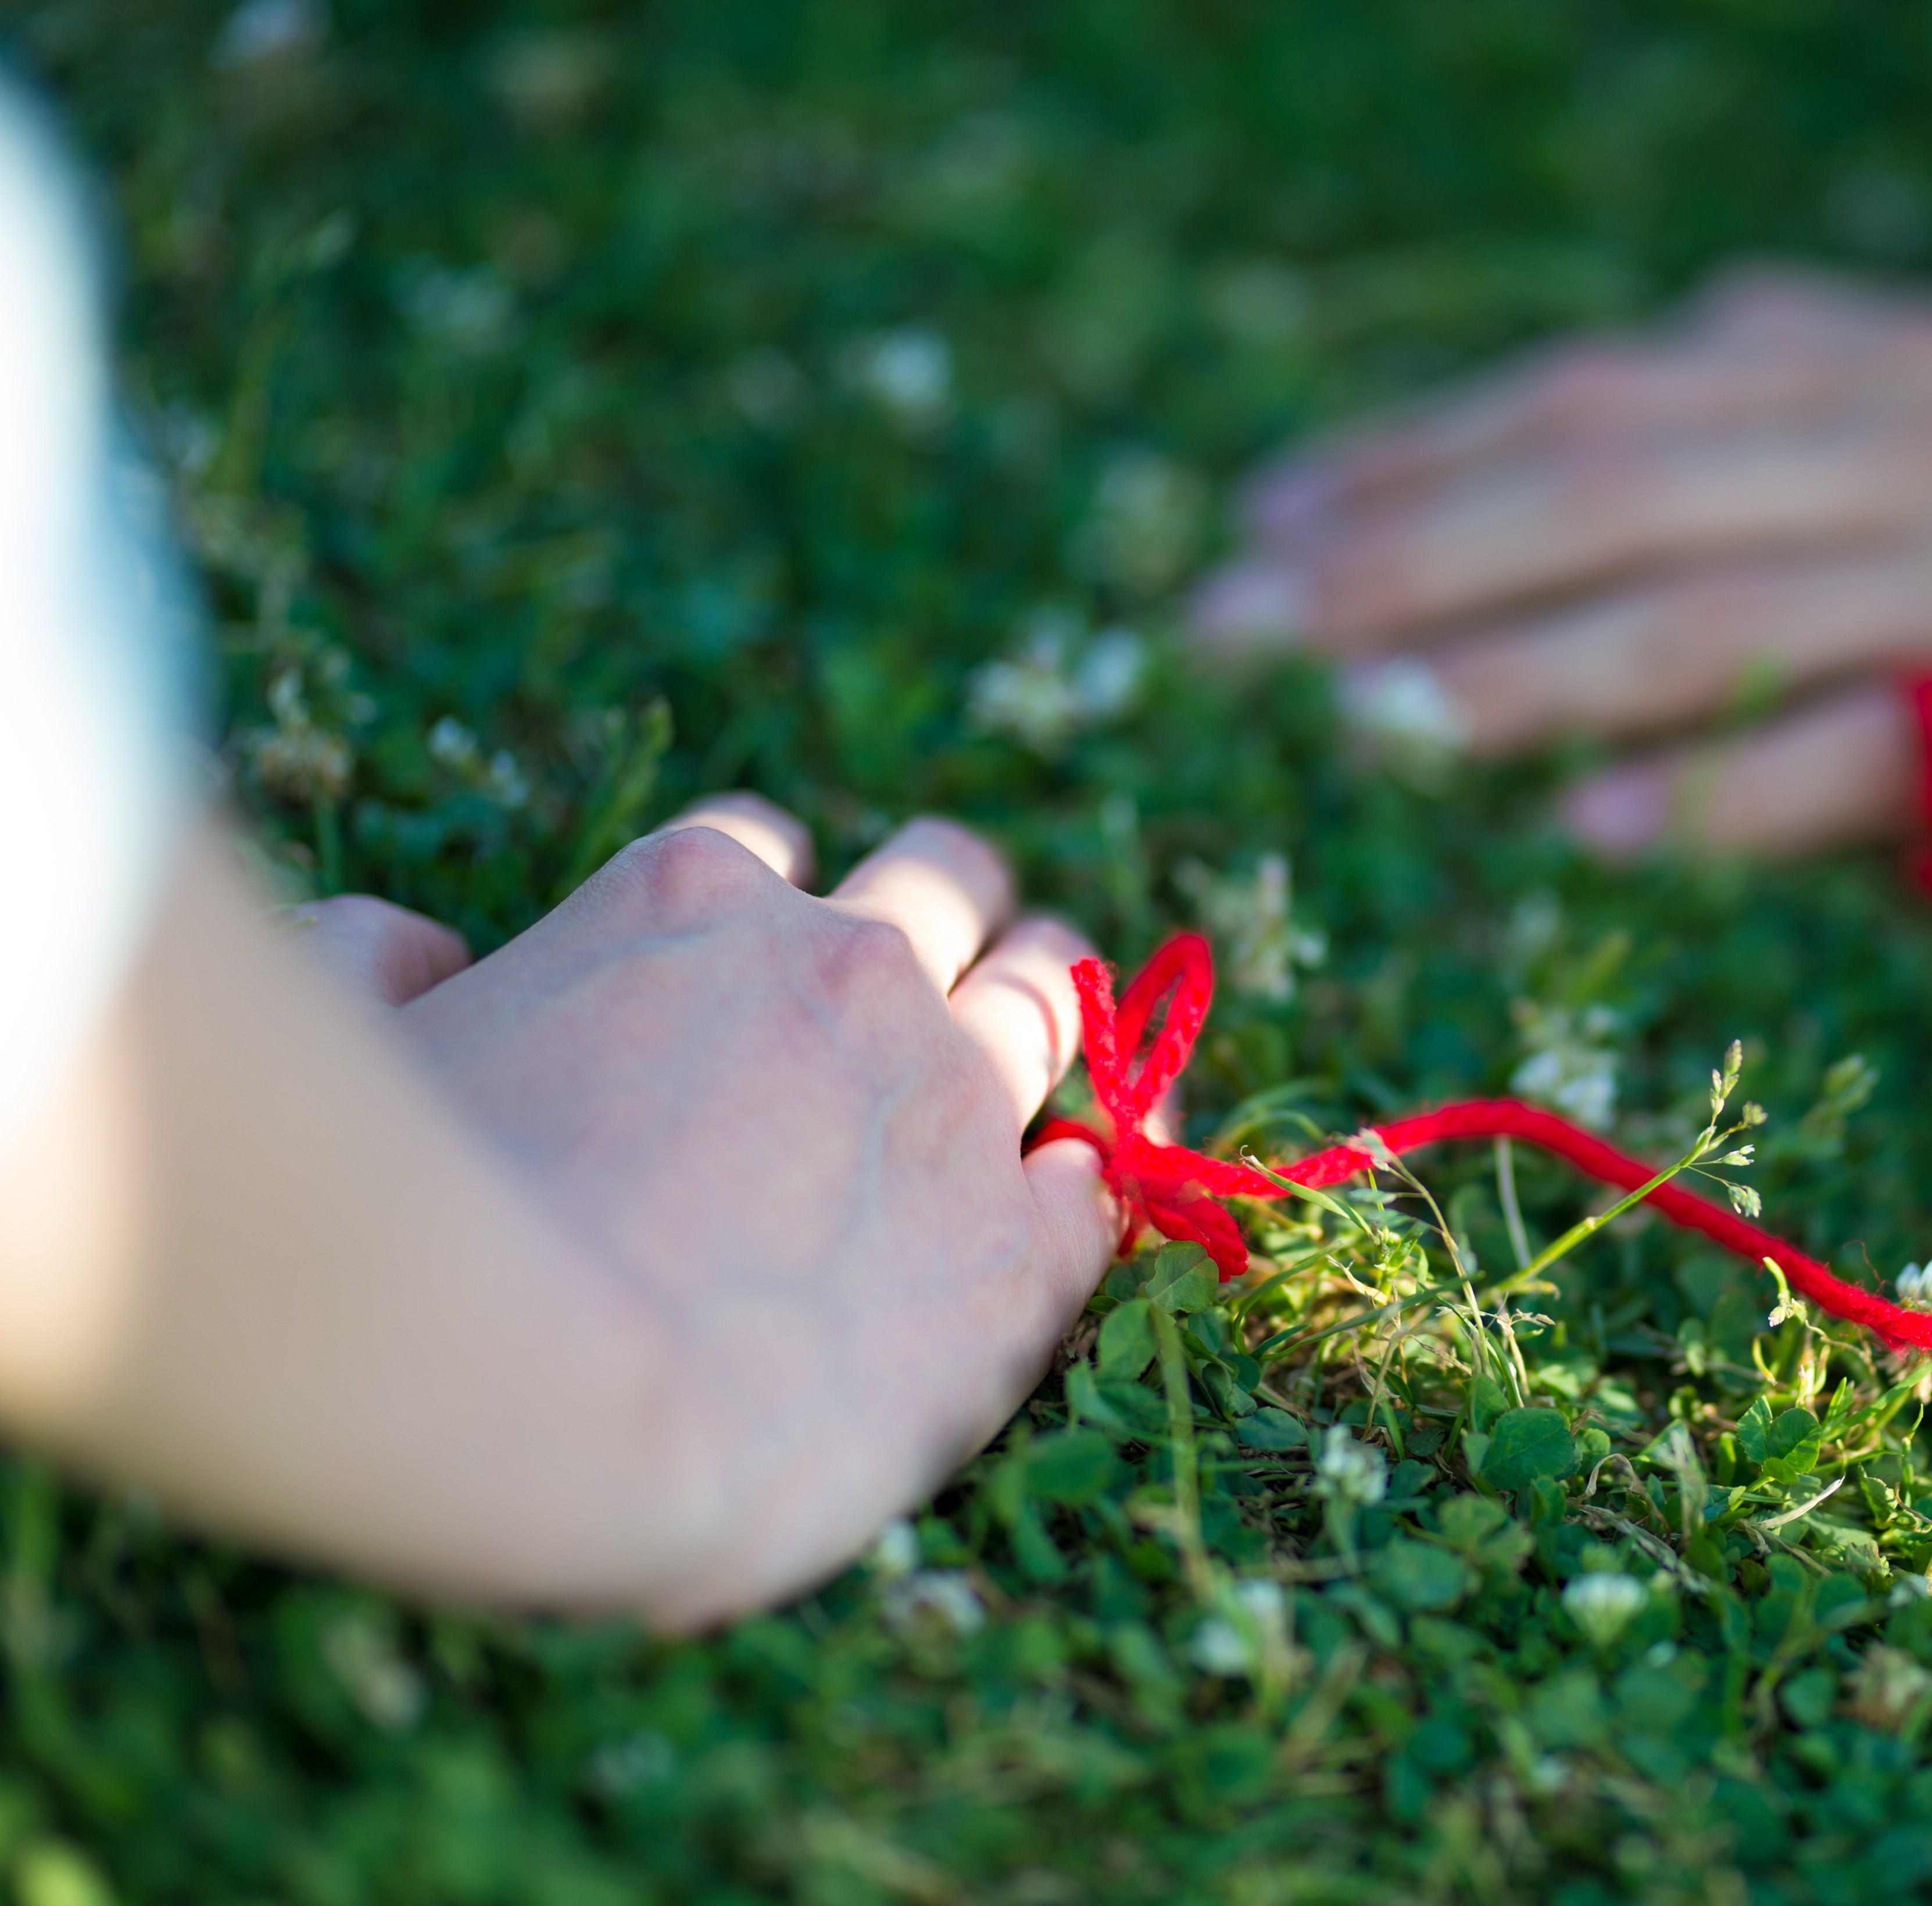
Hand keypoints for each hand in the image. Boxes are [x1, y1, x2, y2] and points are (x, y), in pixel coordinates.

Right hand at [371, 795, 1111, 1623]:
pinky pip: (1105, 1178)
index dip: (774, 892)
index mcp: (691, 902)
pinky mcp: (1018, 1248)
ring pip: (1054, 993)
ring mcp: (950, 1100)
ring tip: (1057, 1016)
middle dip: (953, 904)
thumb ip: (379, 963)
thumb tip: (410, 939)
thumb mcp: (359, 1046)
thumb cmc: (413, 1229)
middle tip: (966, 944)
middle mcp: (847, 968)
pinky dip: (1101, 1165)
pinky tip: (1087, 1184)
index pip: (764, 847)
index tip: (775, 937)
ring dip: (1054, 993)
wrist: (541, 1398)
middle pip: (948, 883)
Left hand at [1197, 269, 1931, 849]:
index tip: (1253, 529)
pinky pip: (1876, 746)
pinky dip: (1733, 785)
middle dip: (1394, 559)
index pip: (1575, 404)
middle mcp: (1889, 444)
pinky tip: (1604, 830)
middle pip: (1595, 492)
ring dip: (1524, 665)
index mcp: (1855, 370)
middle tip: (1219, 631)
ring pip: (1706, 609)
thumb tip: (1657, 361)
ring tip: (1365, 716)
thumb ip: (1813, 375)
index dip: (1403, 464)